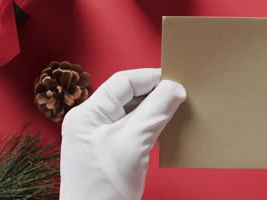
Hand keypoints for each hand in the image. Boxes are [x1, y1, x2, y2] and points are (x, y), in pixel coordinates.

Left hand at [60, 69, 185, 199]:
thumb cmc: (103, 191)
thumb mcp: (132, 145)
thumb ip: (154, 112)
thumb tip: (174, 88)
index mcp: (87, 114)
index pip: (122, 82)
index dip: (150, 78)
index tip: (175, 79)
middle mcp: (91, 122)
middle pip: (128, 96)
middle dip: (154, 94)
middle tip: (180, 94)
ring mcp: (100, 137)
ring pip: (132, 112)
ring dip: (154, 110)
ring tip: (176, 110)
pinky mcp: (111, 151)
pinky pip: (133, 129)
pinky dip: (151, 126)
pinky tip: (166, 128)